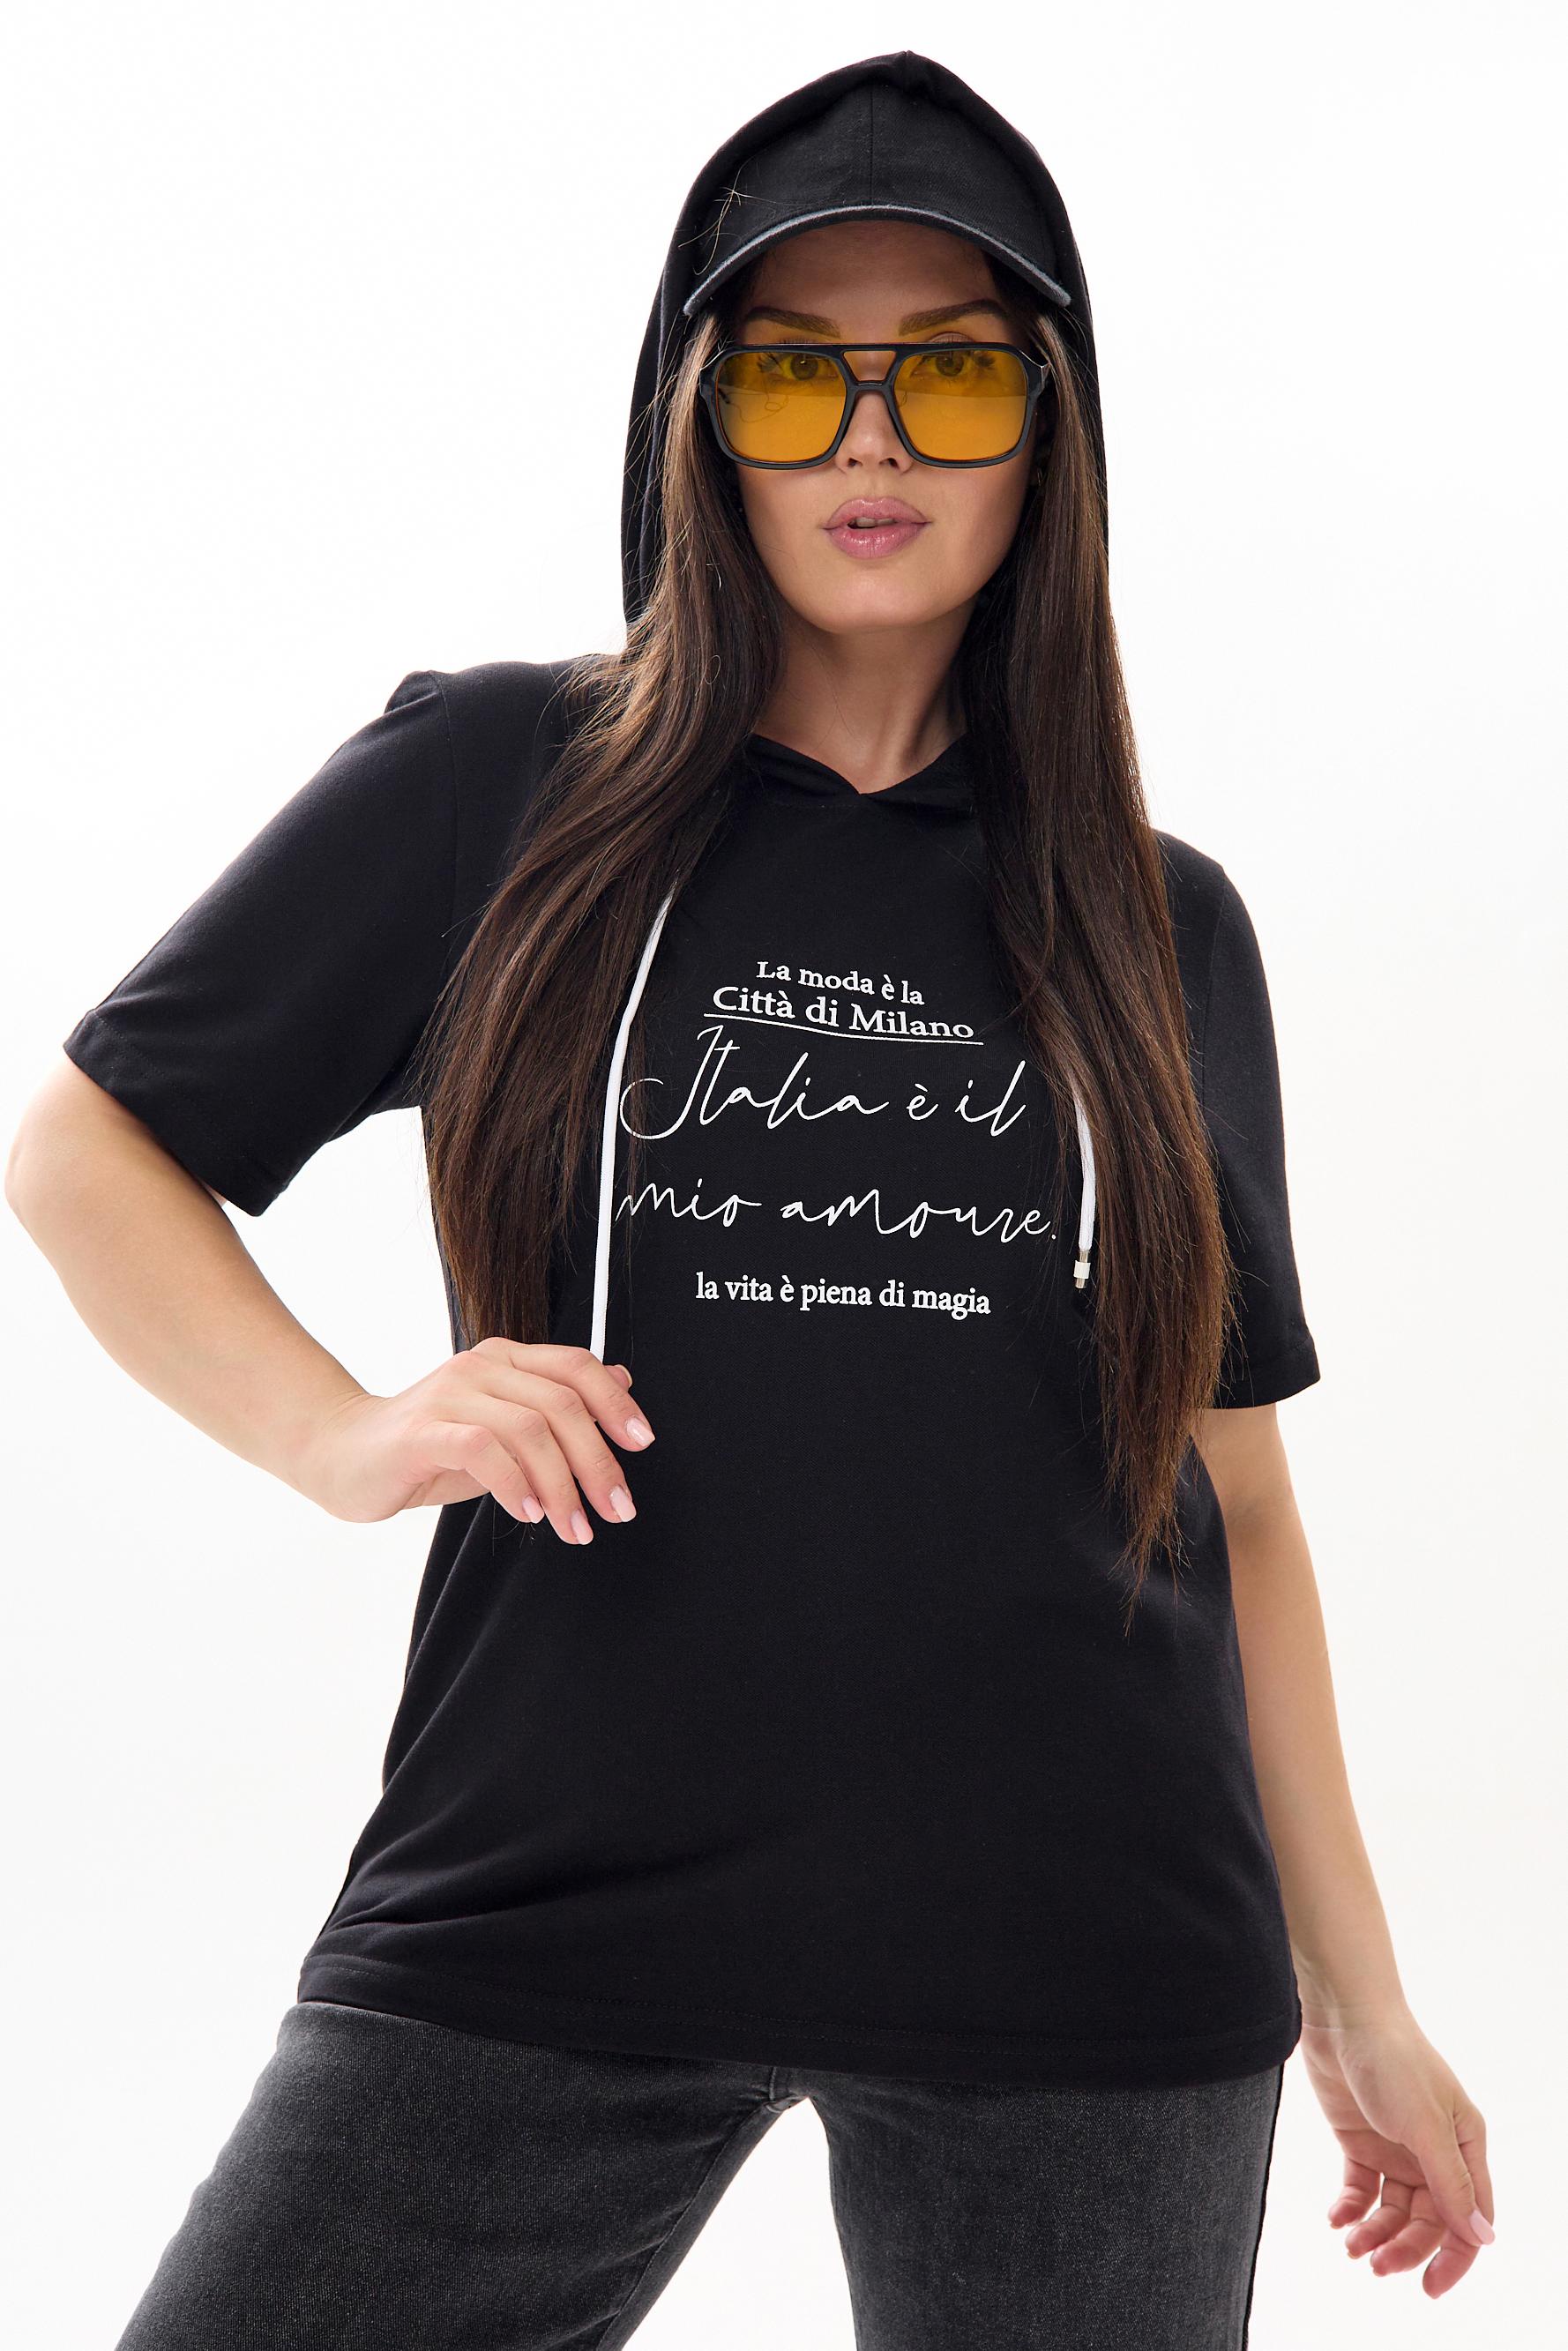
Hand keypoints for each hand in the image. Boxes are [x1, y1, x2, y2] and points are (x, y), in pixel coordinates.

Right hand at [293, 1338, 654, 1543]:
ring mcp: (449, 1395)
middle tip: (616, 1510)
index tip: (643, 1446)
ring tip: (575, 1528)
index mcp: (504, 1359)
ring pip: (530, 1429)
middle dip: (598, 1463)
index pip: (577, 1367)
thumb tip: (622, 1381)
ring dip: (562, 1487)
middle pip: (562, 1404)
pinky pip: (483, 1450)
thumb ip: (555, 1404)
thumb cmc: (429, 1446)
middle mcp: (480, 1366)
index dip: (616, 1404)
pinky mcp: (421, 1431)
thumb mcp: (502, 1425)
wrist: (341, 1455)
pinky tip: (529, 1514)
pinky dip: (515, 1484)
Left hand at [1297, 2003, 1494, 2297]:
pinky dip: (1349, 2208)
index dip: (1454, 2258)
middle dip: (1404, 2248)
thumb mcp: (1426, 2125)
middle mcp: (1434, 2152)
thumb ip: (1451, 2184)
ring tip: (1350, 2243)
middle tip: (1373, 2265)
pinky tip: (1335, 2218)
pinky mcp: (1359, 2139)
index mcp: (1465, 2146)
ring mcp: (1396, 2146)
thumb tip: (1481, 2239)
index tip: (1429, 2289)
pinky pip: (1360, 2188)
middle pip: (1428, 2221)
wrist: (1342, 2013)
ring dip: (1374, 2233)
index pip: (1469, 2219)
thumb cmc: (1394, 2060)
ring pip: (1393, 2211)